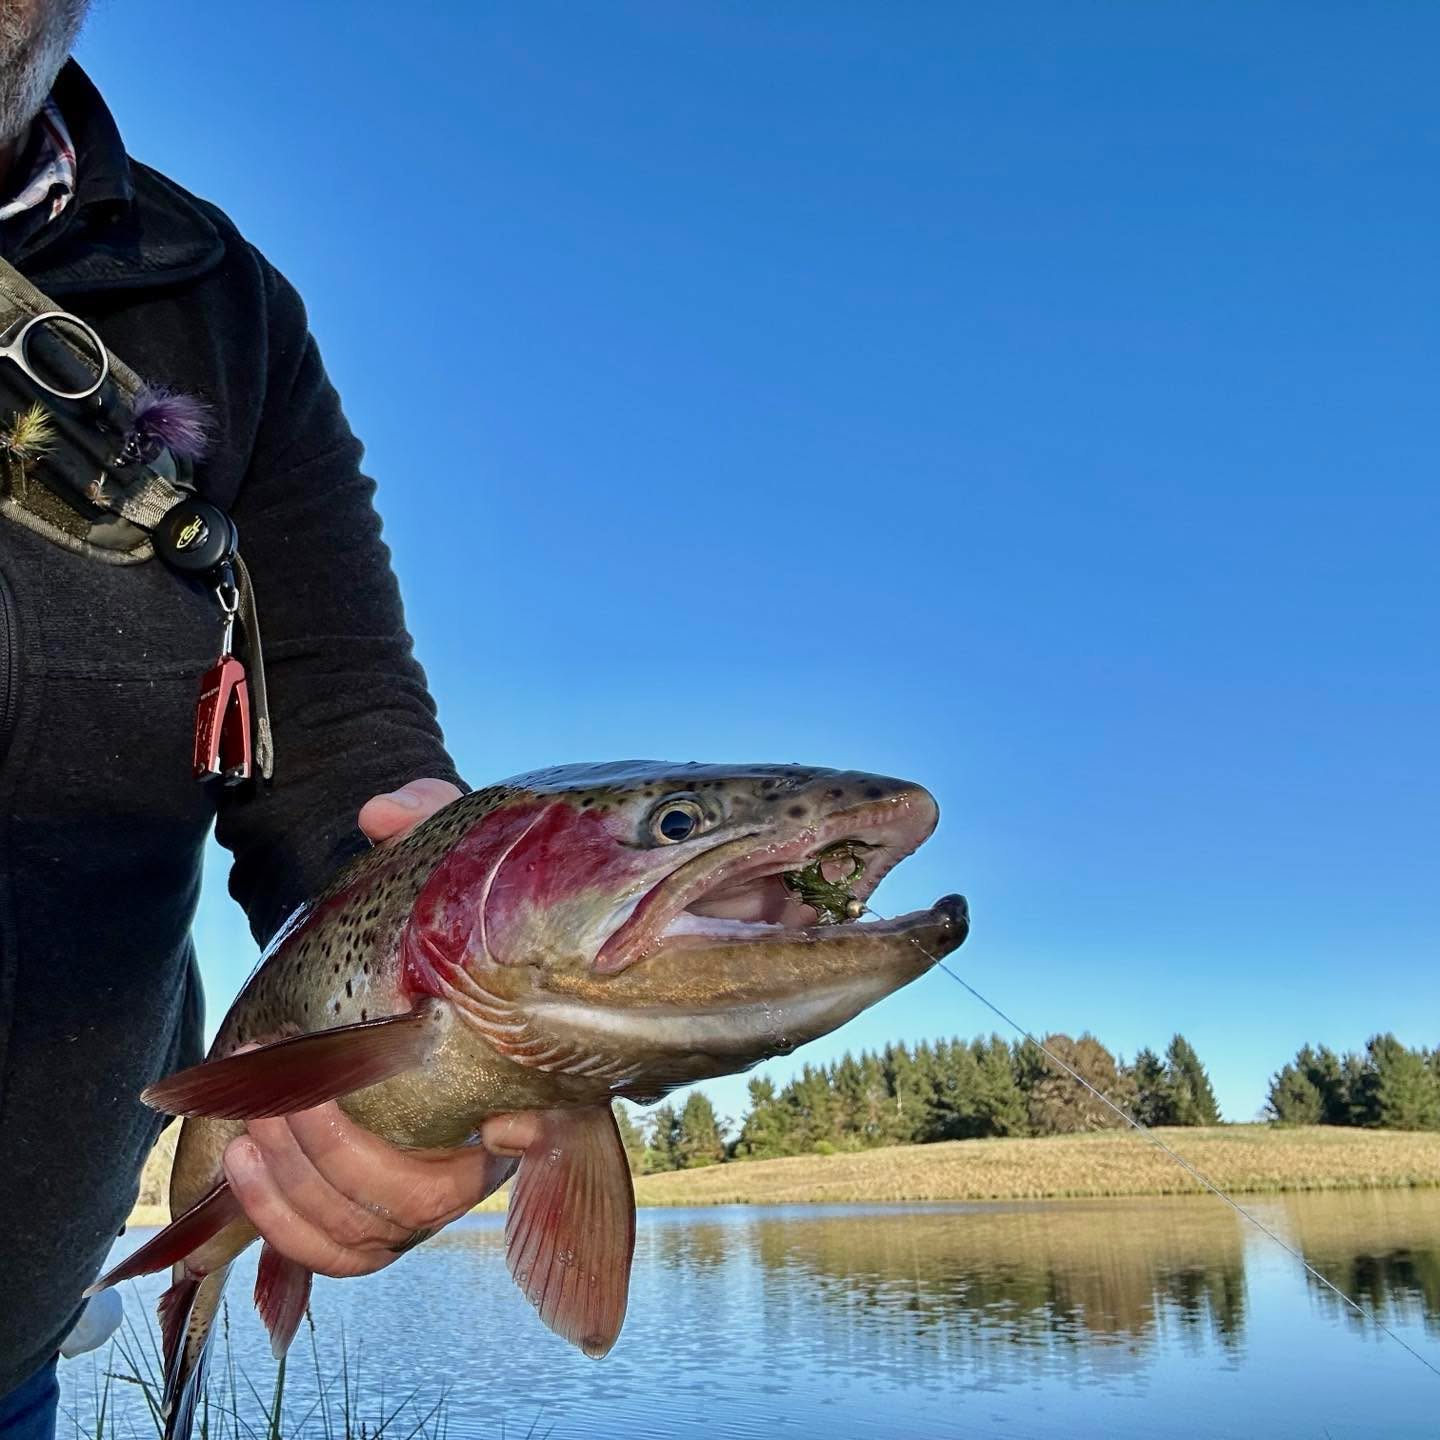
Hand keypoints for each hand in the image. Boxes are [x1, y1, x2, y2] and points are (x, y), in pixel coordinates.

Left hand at [222, 777, 542, 1276]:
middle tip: (282, 1095)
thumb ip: (428, 822)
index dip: (531, 1137)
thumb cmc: (446, 913)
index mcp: (524, 1067)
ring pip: (374, 1235)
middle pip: (428, 1197)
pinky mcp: (375, 1203)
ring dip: (301, 1188)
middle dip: (342, 1155)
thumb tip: (379, 813)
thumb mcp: (450, 862)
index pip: (555, 1121)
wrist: (426, 953)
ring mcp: (429, 1181)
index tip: (501, 1124)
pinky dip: (286, 1223)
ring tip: (253, 1122)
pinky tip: (245, 1160)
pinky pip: (339, 1252)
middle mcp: (486, 1140)